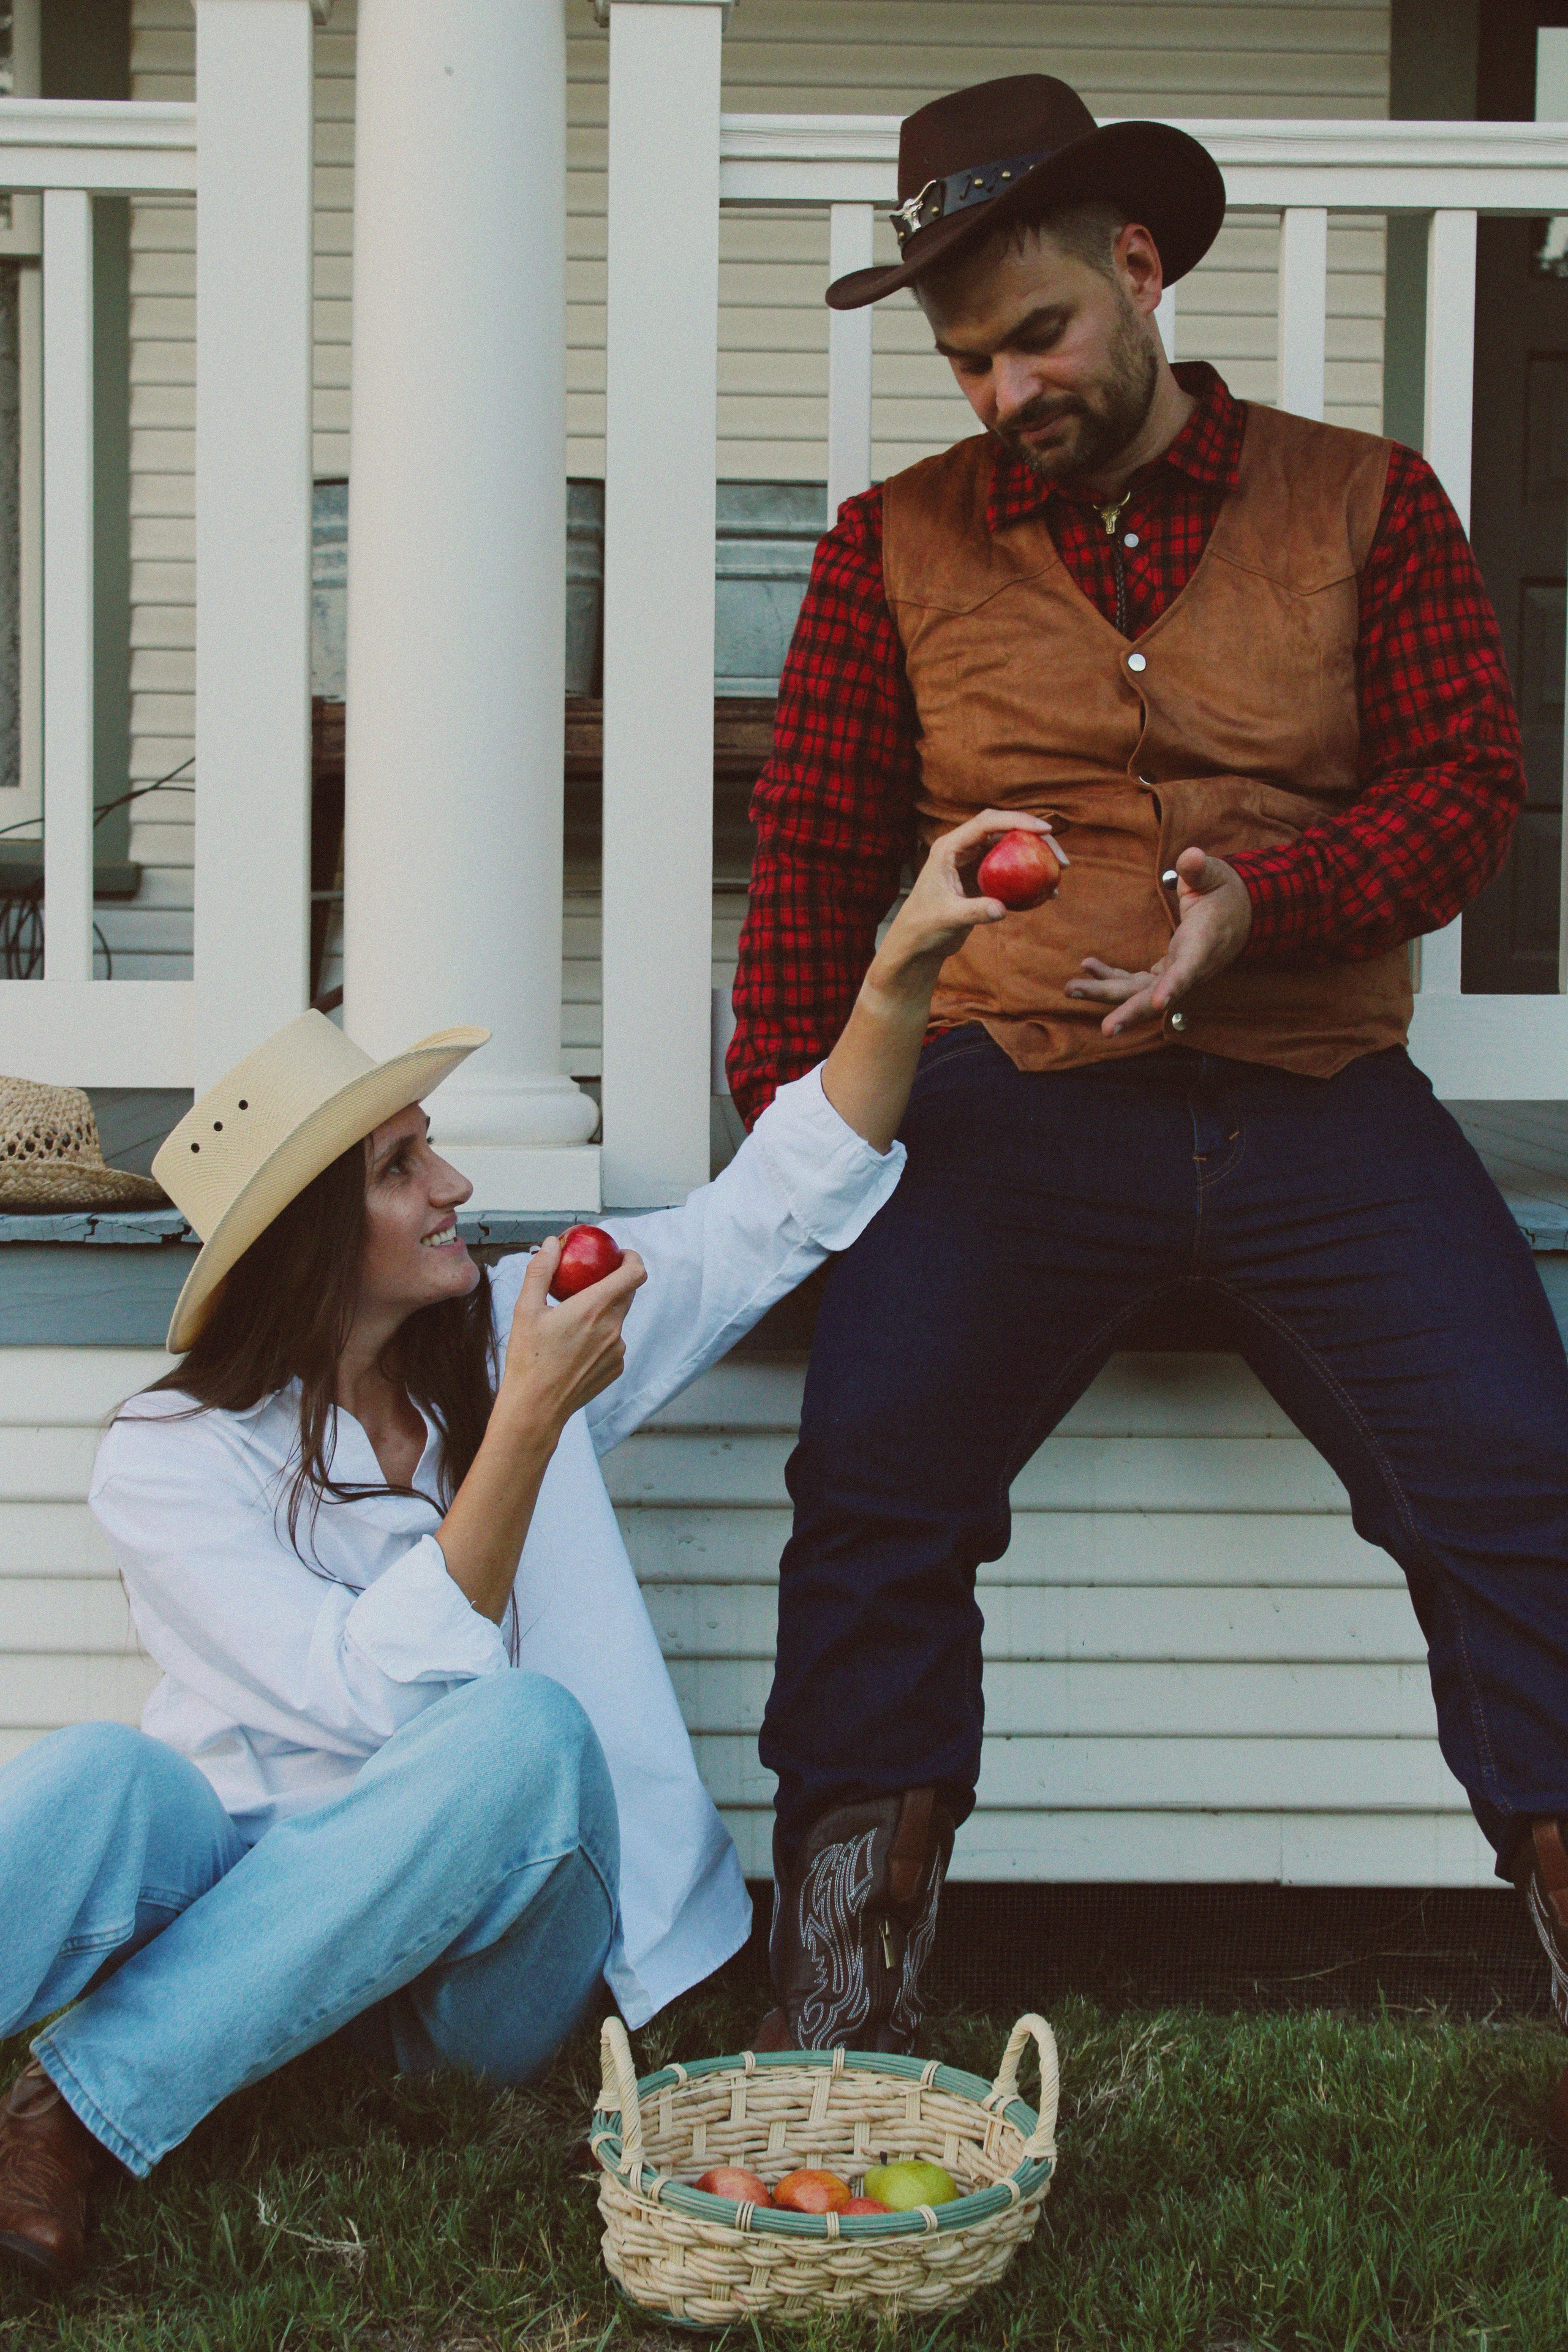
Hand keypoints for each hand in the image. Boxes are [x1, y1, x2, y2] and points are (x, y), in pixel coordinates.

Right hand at [499, 1236, 646, 1431]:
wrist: (535, 1408)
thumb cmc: (528, 1359)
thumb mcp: (525, 1309)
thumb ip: (541, 1271)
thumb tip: (551, 1244)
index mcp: (594, 1308)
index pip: (634, 1273)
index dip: (632, 1259)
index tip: (620, 1255)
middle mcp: (613, 1328)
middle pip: (627, 1293)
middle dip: (612, 1283)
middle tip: (588, 1283)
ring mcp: (618, 1350)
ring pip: (617, 1319)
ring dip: (602, 1313)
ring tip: (572, 1324)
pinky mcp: (616, 1368)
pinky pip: (614, 1343)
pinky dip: (600, 1337)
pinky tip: (575, 1348)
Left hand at [875, 809, 1066, 987]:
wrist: (918, 942)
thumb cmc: (924, 927)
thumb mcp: (948, 918)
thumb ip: (974, 911)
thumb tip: (1002, 909)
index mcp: (950, 847)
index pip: (987, 823)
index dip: (1017, 821)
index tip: (1044, 830)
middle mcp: (963, 849)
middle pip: (1004, 831)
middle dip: (1036, 838)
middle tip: (1061, 857)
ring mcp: (974, 863)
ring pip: (1011, 849)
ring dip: (1036, 856)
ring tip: (1060, 871)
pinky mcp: (982, 879)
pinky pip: (1011, 871)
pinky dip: (1029, 878)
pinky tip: (1047, 892)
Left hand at [1064, 846, 1251, 1036]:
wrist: (1240, 915)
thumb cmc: (1226, 894)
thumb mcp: (1215, 876)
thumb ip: (1199, 870)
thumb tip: (1190, 856)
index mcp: (1203, 945)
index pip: (1188, 971)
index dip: (1173, 987)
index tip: (1159, 1004)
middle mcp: (1189, 968)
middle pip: (1157, 997)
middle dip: (1129, 1012)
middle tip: (1104, 1029)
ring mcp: (1176, 974)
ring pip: (1139, 993)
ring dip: (1105, 993)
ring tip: (1071, 988)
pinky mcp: (1165, 972)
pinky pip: (1135, 982)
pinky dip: (1110, 977)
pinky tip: (1087, 967)